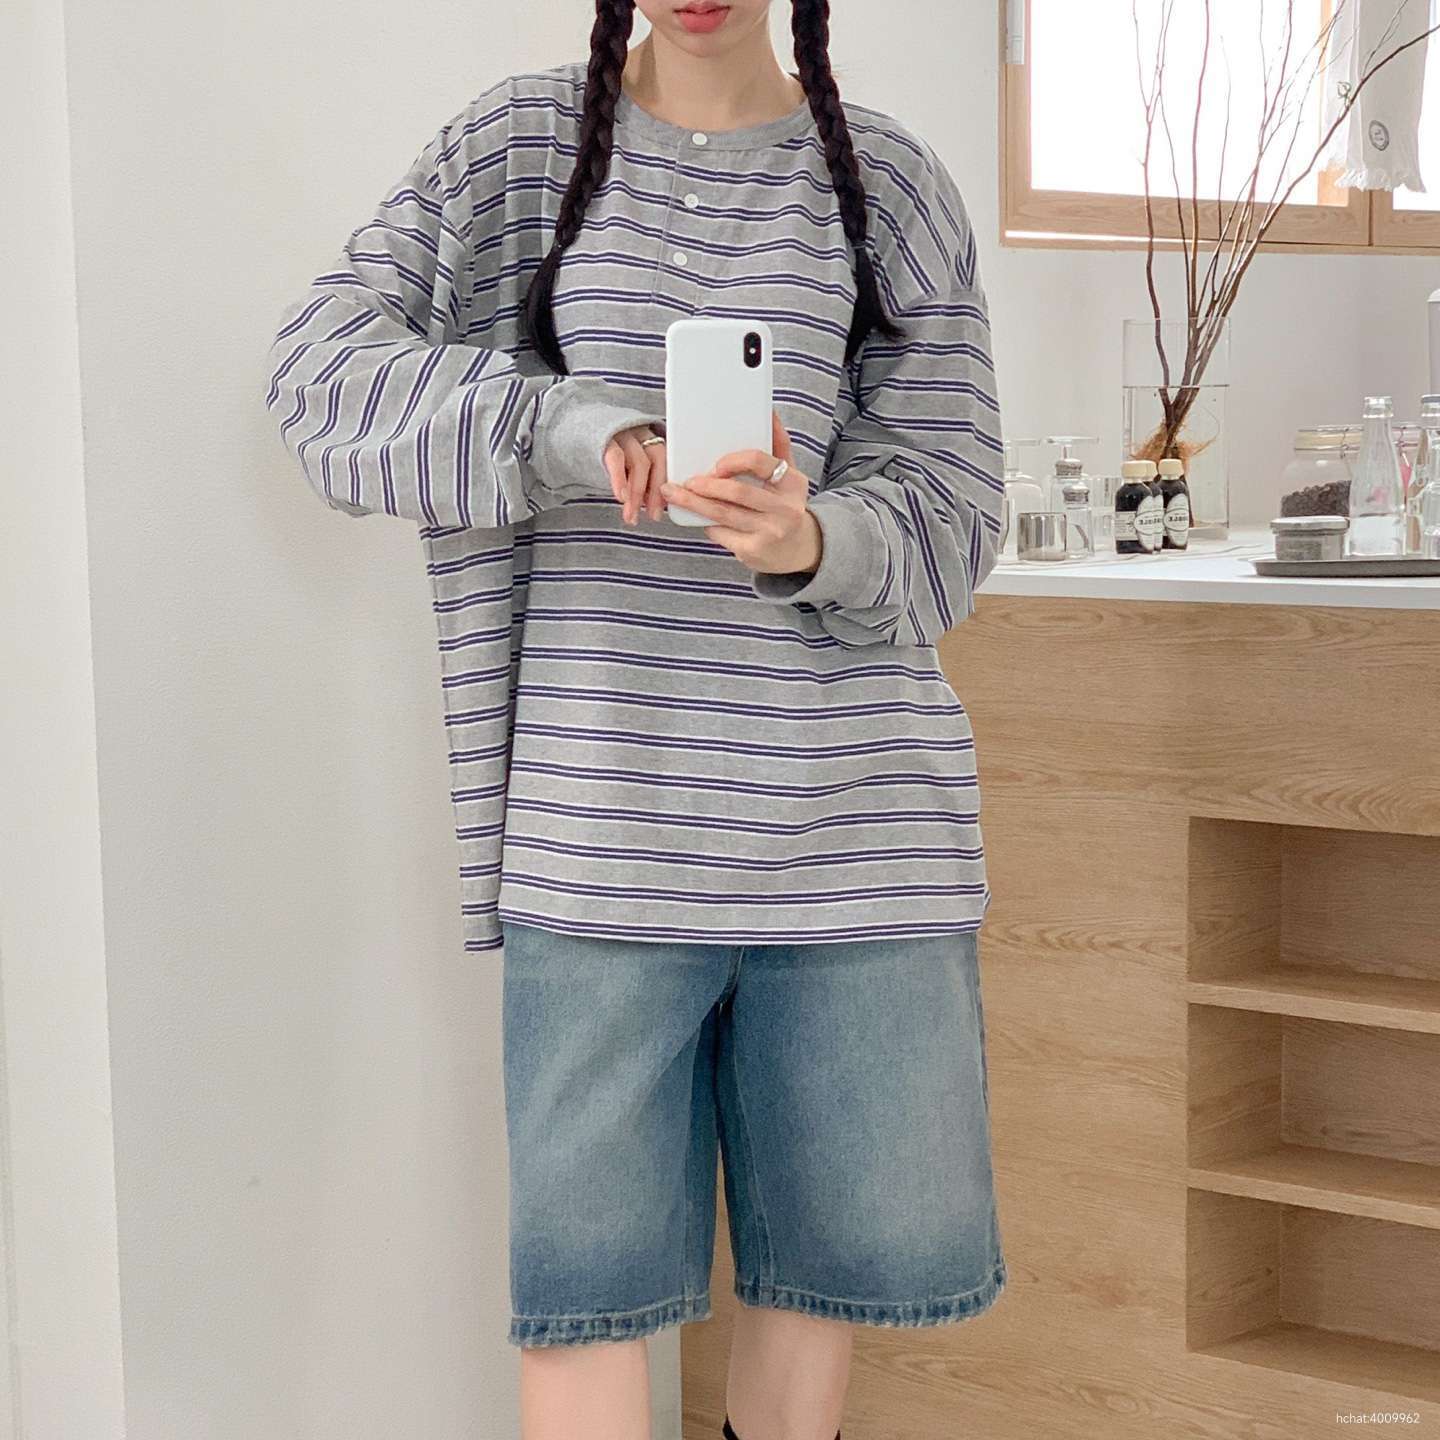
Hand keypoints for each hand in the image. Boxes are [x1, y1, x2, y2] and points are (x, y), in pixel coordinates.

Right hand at [603, 424, 667, 524]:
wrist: (571, 430)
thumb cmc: (599, 452)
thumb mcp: (624, 463)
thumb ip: (638, 478)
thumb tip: (653, 503)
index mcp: (646, 437)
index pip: (664, 459)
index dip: (665, 484)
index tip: (664, 507)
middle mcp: (637, 432)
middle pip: (656, 459)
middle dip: (656, 492)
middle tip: (653, 516)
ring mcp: (620, 433)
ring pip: (638, 463)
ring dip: (637, 494)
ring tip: (631, 515)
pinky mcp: (602, 438)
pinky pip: (616, 459)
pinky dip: (620, 480)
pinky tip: (621, 497)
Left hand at [659, 410, 822, 577]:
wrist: (798, 550)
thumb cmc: (786, 506)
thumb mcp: (790, 477)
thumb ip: (779, 446)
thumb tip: (770, 413)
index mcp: (793, 484)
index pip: (760, 462)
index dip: (734, 461)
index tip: (716, 464)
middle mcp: (784, 509)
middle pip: (737, 492)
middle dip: (706, 485)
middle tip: (686, 481)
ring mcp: (769, 532)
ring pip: (723, 513)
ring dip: (693, 503)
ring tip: (673, 493)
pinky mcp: (752, 551)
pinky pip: (720, 533)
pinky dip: (705, 523)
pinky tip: (695, 516)